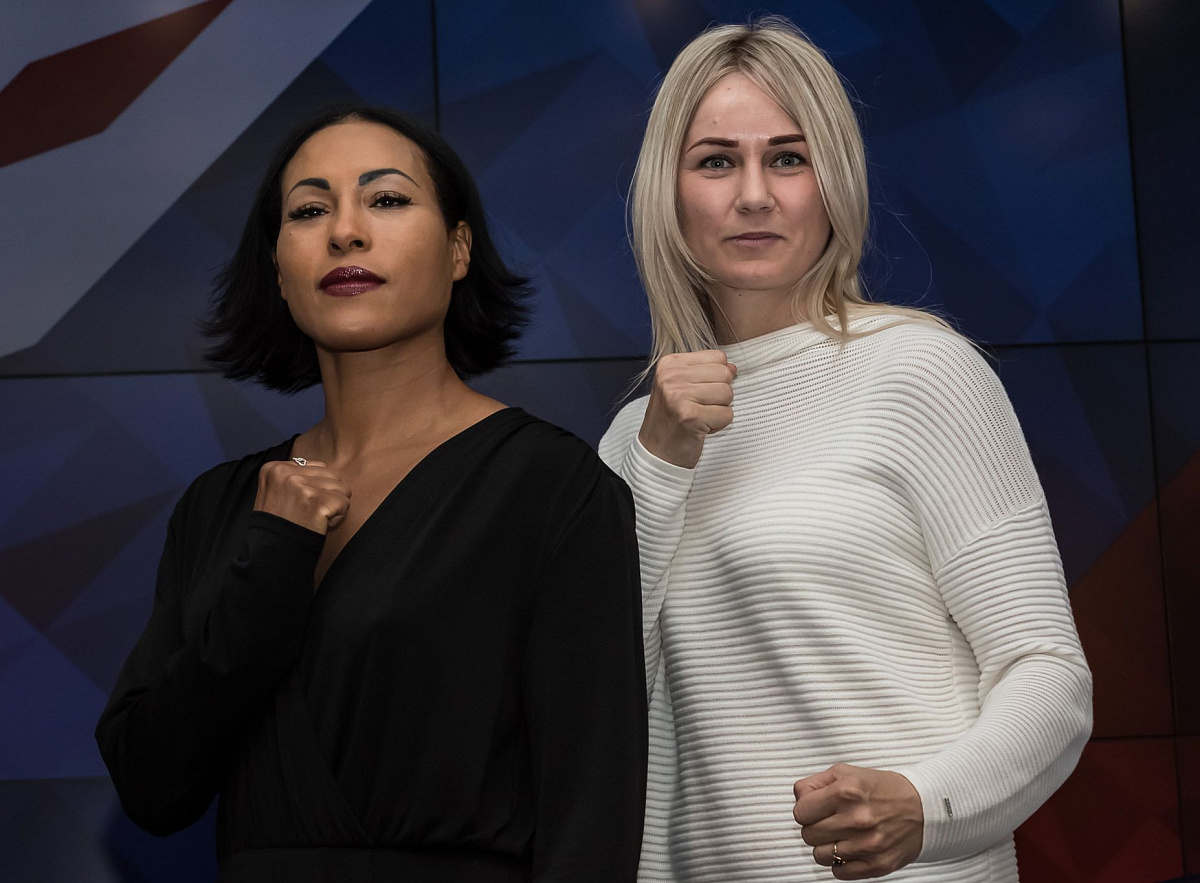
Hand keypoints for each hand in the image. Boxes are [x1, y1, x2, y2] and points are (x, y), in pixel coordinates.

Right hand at [253, 459, 350, 534]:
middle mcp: (286, 473)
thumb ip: (296, 477)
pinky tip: (319, 524)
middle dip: (328, 496)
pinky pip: (344, 504)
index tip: (300, 504)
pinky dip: (337, 518)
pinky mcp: (317, 502)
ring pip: (342, 488)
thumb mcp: (277, 491)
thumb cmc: (279, 524)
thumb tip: (324, 469)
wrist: (272, 552)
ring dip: (333, 506)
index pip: (318, 467)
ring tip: (313, 518)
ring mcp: (302, 487)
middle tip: (309, 513)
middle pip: (333, 475)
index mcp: (275, 468)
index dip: (316, 489)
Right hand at [638, 350, 736, 468]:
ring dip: (719, 410)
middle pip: (725, 374)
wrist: (656, 452)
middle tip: (699, 408)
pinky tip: (700, 428)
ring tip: (700, 417)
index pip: (718, 357)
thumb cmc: (672, 419)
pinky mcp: (690, 416)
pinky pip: (727, 415)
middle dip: (720, 394)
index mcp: (670, 364)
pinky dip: (719, 425)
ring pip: (728, 394)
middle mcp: (672, 376)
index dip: (717, 377)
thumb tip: (733, 367)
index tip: (698, 393)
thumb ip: (706, 372)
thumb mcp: (681, 386)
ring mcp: (679, 396)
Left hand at [792, 764, 922, 878]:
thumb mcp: (846, 772)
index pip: (800, 811)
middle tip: (830, 821)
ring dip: (826, 846)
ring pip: (820, 856)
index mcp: (846, 791)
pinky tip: (851, 848)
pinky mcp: (877, 865)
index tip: (815, 809)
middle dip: (815, 827)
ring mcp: (867, 844)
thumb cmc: (884, 789)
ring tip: (841, 835)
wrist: (925, 807)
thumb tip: (798, 798)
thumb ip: (815, 783)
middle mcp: (857, 818)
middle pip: (808, 835)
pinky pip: (839, 873)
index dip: (805, 810)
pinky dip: (840, 863)